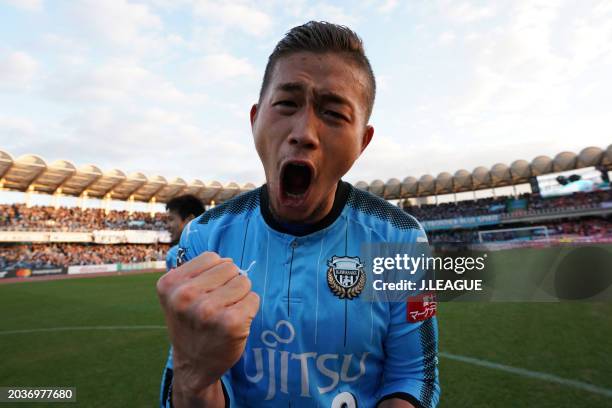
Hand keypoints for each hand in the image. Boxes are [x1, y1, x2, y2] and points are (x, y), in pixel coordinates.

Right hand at [157, 251, 259, 400]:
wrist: (194, 365)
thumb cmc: (191, 324)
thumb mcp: (178, 294)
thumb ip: (197, 272)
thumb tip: (229, 261)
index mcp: (170, 284)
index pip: (212, 257)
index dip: (215, 274)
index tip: (206, 292)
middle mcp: (185, 296)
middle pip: (229, 267)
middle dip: (229, 283)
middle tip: (217, 305)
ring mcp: (208, 310)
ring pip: (243, 281)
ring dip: (240, 296)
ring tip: (225, 313)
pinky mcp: (230, 323)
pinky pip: (253, 298)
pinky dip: (249, 308)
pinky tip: (235, 323)